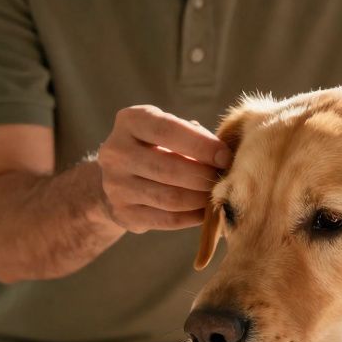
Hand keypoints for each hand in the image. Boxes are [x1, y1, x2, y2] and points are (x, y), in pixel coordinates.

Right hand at [95, 105, 232, 233]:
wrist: (117, 178)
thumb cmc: (156, 148)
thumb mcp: (168, 131)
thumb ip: (193, 137)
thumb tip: (224, 157)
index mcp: (130, 121)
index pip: (167, 130)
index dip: (201, 145)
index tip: (225, 157)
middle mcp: (116, 152)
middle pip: (169, 168)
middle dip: (204, 176)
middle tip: (222, 180)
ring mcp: (116, 185)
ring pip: (170, 197)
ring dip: (200, 199)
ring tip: (215, 195)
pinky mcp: (123, 214)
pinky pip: (167, 219)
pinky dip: (192, 217)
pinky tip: (204, 211)